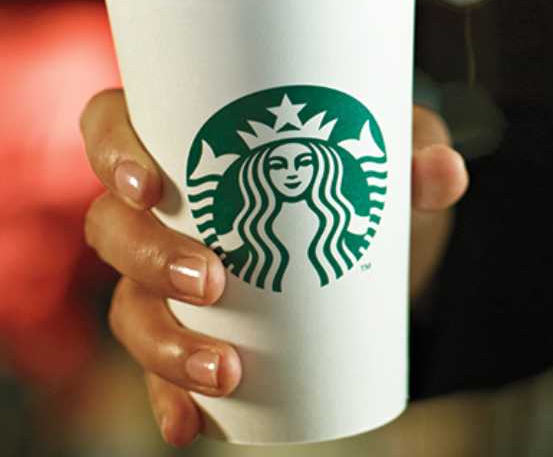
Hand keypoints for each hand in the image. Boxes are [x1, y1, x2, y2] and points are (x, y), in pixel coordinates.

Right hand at [80, 89, 468, 446]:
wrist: (382, 243)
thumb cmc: (365, 173)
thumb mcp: (393, 157)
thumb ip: (417, 157)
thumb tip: (441, 173)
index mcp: (187, 143)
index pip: (111, 129)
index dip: (111, 153)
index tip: (150, 185)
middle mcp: (161, 210)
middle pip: (112, 227)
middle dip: (149, 259)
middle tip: (212, 282)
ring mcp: (167, 275)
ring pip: (129, 306)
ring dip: (161, 345)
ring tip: (222, 368)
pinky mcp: (193, 332)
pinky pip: (158, 370)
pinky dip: (168, 399)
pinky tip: (189, 424)